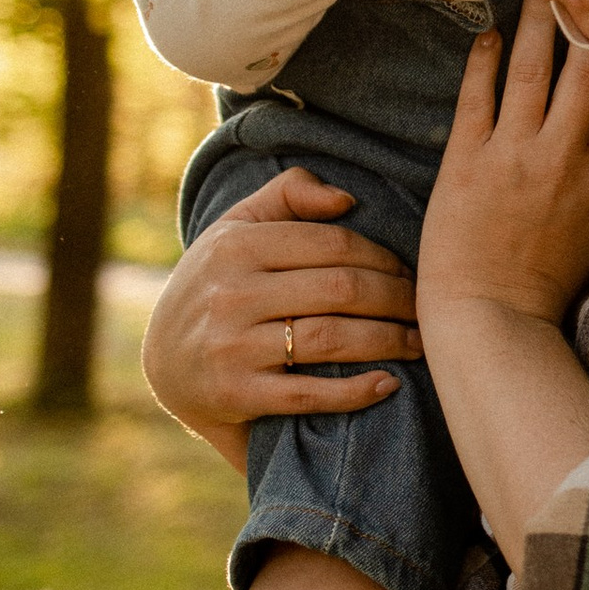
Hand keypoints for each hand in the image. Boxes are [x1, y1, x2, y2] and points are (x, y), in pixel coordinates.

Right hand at [141, 168, 421, 460]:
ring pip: (332, 338)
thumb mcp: (236, 228)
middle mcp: (231, 294)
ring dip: (389, 340)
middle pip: (341, 289)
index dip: (384, 259)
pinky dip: (355, 391)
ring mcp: (232, 346)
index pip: (334, 244)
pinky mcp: (236, 394)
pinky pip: (309, 394)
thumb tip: (347, 199)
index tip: (411, 273)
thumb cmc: (217, 285)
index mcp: (236, 245)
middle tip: (426, 308)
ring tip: (419, 342)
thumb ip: (287, 194)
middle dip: (397, 298)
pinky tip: (388, 383)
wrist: (162, 363)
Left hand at [420, 0, 588, 331]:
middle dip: (581, 16)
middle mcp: (562, 156)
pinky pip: (477, 97)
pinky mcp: (467, 161)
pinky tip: (488, 34)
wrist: (492, 316)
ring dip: (535, 22)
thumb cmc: (547, 276)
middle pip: (582, 69)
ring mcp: (513, 156)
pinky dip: (484, 61)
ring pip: (532, 71)